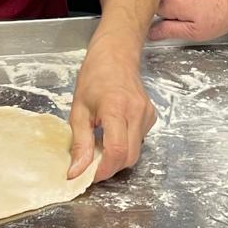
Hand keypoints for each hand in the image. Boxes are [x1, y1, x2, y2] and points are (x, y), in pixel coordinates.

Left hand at [68, 32, 156, 182]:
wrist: (116, 54)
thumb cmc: (94, 76)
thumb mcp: (78, 109)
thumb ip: (79, 142)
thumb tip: (76, 171)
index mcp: (116, 108)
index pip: (116, 150)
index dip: (102, 169)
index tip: (87, 174)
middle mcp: (137, 112)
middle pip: (128, 157)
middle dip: (110, 167)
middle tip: (91, 162)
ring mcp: (147, 114)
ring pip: (136, 152)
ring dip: (117, 156)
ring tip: (100, 143)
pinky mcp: (152, 116)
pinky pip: (139, 141)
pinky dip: (125, 145)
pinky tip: (113, 133)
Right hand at [149, 0, 227, 44]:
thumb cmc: (222, 13)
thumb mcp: (193, 32)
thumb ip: (168, 32)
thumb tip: (151, 34)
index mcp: (171, 2)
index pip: (147, 15)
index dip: (149, 26)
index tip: (154, 37)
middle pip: (158, 11)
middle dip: (165, 24)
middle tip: (179, 34)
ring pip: (170, 9)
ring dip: (177, 20)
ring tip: (193, 27)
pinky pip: (180, 6)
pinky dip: (185, 15)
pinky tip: (198, 21)